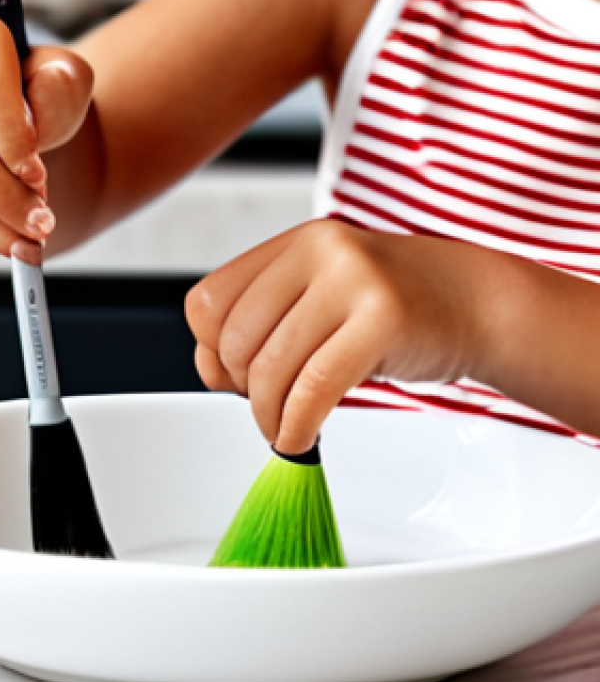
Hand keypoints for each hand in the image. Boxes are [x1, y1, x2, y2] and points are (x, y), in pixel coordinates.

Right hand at [0, 16, 93, 263]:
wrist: (33, 127)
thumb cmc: (49, 100)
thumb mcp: (71, 85)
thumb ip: (62, 85)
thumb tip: (40, 102)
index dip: (9, 134)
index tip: (38, 173)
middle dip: (1, 192)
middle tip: (43, 220)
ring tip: (32, 238)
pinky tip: (11, 242)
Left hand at [185, 219, 494, 454]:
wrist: (474, 302)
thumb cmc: (388, 309)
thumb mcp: (315, 300)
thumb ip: (259, 327)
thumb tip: (210, 373)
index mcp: (294, 244)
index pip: (208, 303)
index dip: (208, 351)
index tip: (232, 378)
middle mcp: (321, 250)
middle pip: (236, 341)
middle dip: (242, 390)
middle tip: (268, 407)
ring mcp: (355, 279)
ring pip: (273, 367)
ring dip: (269, 416)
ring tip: (283, 428)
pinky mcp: (385, 318)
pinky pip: (315, 387)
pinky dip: (296, 425)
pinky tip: (300, 437)